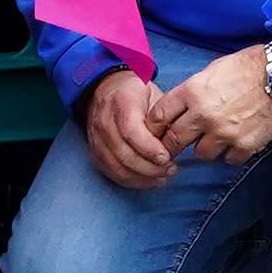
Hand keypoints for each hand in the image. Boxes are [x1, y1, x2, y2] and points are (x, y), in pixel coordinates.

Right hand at [83, 70, 178, 191]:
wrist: (107, 91)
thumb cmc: (137, 94)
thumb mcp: (155, 95)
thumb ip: (163, 117)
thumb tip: (176, 141)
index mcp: (121, 101)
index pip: (131, 131)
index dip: (149, 148)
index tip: (167, 157)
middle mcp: (104, 121)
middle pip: (124, 154)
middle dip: (150, 167)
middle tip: (171, 169)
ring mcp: (97, 139)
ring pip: (118, 167)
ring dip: (143, 177)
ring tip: (164, 176)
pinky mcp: (95, 153)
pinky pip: (113, 174)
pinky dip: (134, 181)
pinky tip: (151, 180)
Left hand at [151, 43, 271, 168]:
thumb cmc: (248, 67)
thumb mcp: (212, 70)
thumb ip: (193, 91)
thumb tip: (181, 108)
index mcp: (192, 92)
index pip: (160, 116)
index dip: (154, 127)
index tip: (155, 132)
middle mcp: (203, 114)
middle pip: (174, 140)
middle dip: (170, 146)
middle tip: (172, 148)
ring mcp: (223, 132)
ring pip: (200, 154)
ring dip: (204, 148)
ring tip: (214, 139)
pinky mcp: (243, 145)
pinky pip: (228, 160)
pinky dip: (230, 154)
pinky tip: (235, 142)